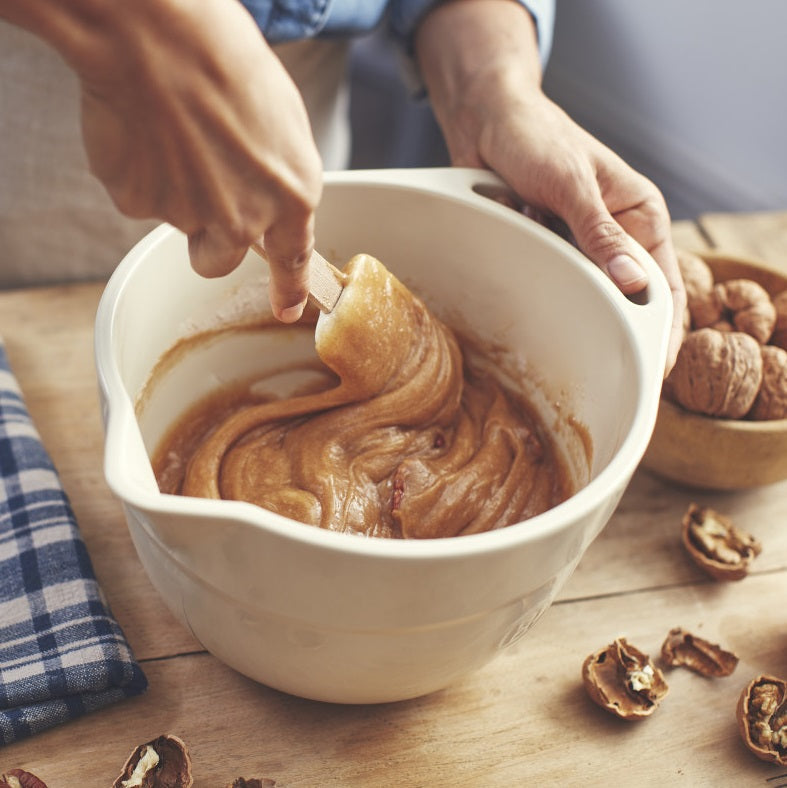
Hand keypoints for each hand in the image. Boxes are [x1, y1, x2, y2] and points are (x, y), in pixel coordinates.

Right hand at [3, 0, 322, 321]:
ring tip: (173, 137)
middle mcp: (245, 218)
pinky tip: (145, 131)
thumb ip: (277, 175)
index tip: (286, 310)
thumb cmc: (224, 58)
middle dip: (211, 237)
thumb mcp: (280, 121)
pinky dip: (140, 172)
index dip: (289, 289)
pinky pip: (140, 197)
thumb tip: (265, 196)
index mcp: (292, 194)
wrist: (157, 32)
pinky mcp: (140, 204)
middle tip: (199, 186)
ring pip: (180, 224)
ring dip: (176, 195)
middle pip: (221, 259)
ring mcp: (190, 217)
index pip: (294, 260)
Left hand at [415, 0, 685, 371]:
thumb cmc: (537, 137)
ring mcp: (577, 243)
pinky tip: (523, 276)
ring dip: (564, 297)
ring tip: (553, 314)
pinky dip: (534, 280)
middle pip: (623, 295)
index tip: (654, 366)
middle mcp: (613, 233)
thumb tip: (635, 285)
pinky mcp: (545, 246)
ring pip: (582, 290)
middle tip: (600, 364)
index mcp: (639, 215)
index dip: (662, 327)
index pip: (663, 282)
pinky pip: (546, 278)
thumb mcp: (572, 186)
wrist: (486, 120)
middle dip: (610, 323)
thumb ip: (600, 235)